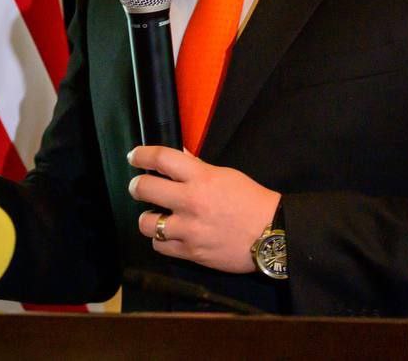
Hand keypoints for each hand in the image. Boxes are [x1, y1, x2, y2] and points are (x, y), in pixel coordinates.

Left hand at [128, 146, 279, 273]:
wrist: (273, 235)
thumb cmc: (252, 201)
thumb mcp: (226, 175)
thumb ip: (198, 167)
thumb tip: (177, 156)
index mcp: (201, 178)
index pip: (161, 159)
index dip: (141, 155)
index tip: (134, 157)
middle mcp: (190, 202)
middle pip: (144, 189)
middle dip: (137, 187)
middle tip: (139, 188)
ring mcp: (188, 230)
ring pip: (146, 223)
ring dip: (148, 218)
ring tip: (156, 217)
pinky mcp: (191, 253)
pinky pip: (160, 246)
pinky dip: (162, 240)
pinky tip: (169, 235)